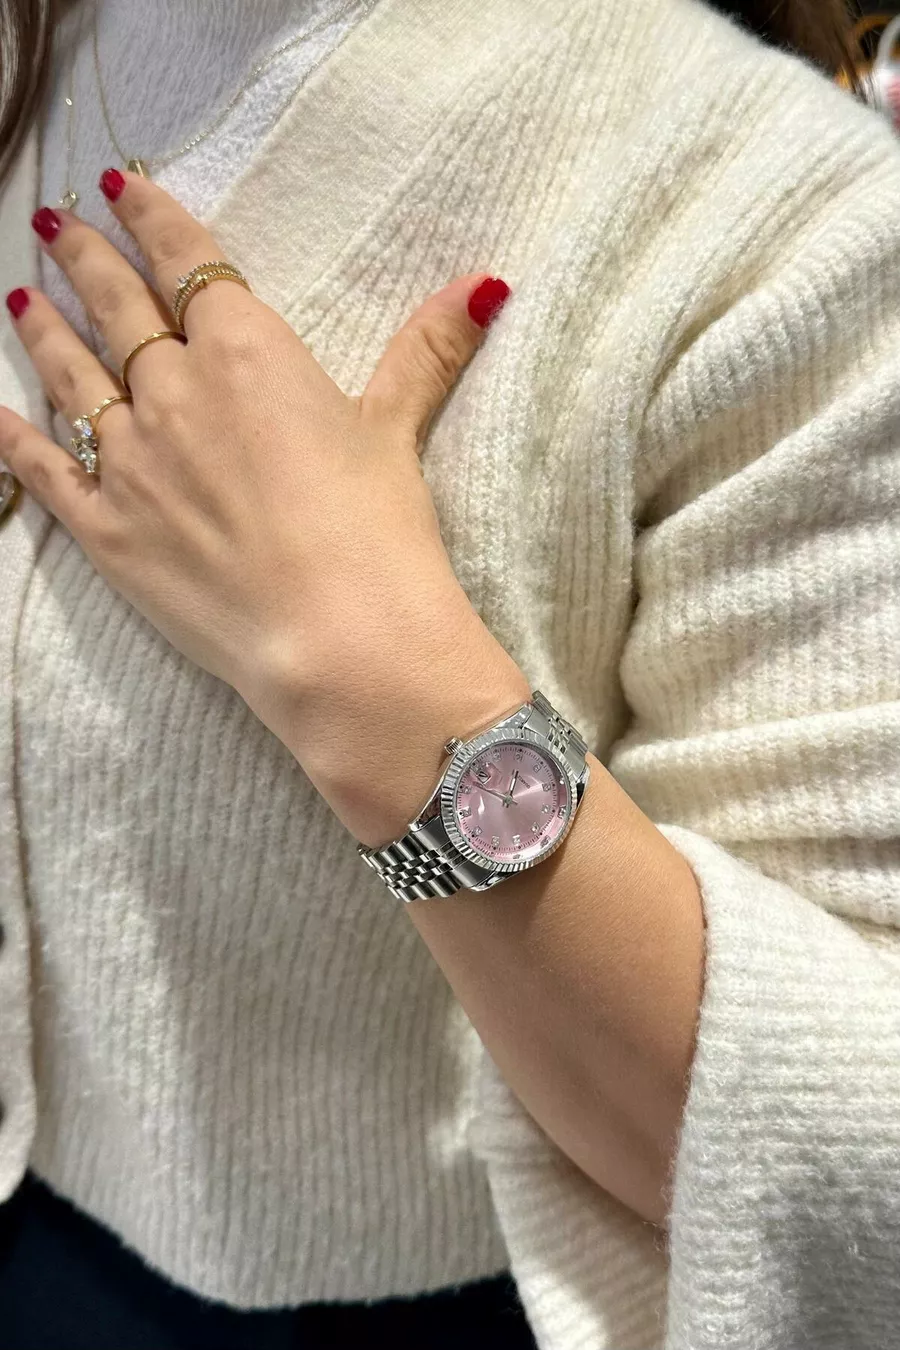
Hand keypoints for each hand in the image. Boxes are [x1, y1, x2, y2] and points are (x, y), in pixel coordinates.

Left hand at [1, 172, 529, 843]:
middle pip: (119, 309)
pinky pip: (41, 470)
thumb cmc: (374, 531)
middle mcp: (174, 390)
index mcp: (247, 352)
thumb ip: (426, 350)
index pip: (188, 262)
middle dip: (87, 261)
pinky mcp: (105, 529)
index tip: (123, 189)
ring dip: (44, 331)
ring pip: (71, 377)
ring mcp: (130, 460)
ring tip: (21, 297)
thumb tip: (483, 282)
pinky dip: (12, 437)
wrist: (337, 638)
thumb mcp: (397, 431)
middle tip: (59, 226)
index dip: (154, 219)